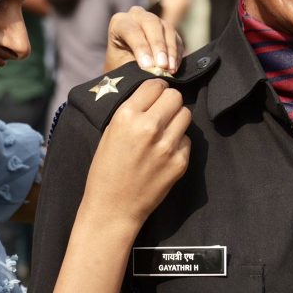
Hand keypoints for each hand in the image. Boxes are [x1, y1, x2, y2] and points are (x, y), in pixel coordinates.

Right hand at [82, 80, 189, 228]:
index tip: (156, 94)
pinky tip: (165, 152)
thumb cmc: (106, 170)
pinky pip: (187, 139)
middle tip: (162, 112)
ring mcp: (167, 145)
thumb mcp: (110, 132)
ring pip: (186, 114)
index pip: (155, 85)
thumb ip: (132, 111)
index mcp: (127, 116)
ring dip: (176, 119)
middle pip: (175, 96)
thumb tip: (153, 93)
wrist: (113, 207)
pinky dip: (178, 142)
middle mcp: (149, 127)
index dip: (156, 88)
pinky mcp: (179, 162)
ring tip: (165, 130)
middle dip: (169, 101)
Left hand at [105, 6, 182, 74]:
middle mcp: (137, 16)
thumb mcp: (122, 67)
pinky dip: (176, 54)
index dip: (140, 47)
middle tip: (162, 66)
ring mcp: (155, 21)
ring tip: (170, 70)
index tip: (147, 66)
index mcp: (119, 23)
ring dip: (170, 50)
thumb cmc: (120, 67)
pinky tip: (173, 68)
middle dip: (158, 45)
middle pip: (151, 23)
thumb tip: (151, 72)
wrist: (128, 68)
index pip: (131, 29)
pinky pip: (177, 38)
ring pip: (167, 28)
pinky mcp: (169, 31)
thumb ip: (134, 65)